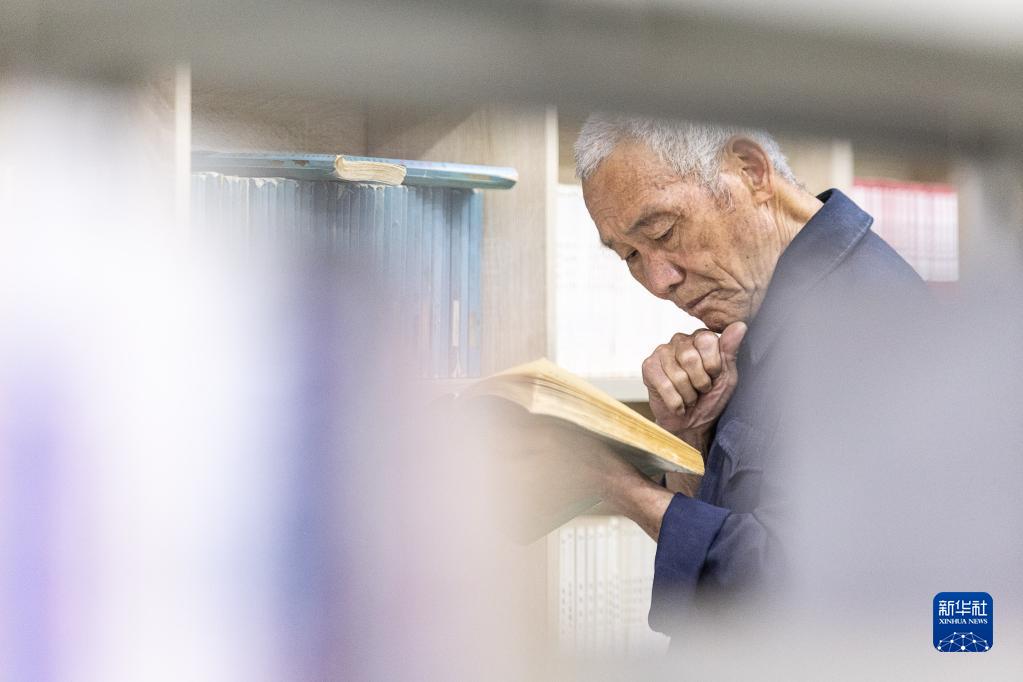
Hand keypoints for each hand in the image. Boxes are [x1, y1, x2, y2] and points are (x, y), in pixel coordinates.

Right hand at [641, 321, 746, 447]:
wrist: (692, 423)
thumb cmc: (710, 398)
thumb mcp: (727, 376)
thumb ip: (731, 350)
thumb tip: (740, 325)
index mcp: (701, 338)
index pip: (706, 340)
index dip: (713, 365)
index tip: (714, 376)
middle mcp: (680, 340)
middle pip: (689, 357)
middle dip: (700, 382)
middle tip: (701, 390)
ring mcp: (662, 352)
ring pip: (677, 375)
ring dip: (688, 395)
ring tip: (689, 397)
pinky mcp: (648, 367)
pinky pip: (664, 385)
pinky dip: (675, 402)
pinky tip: (678, 404)